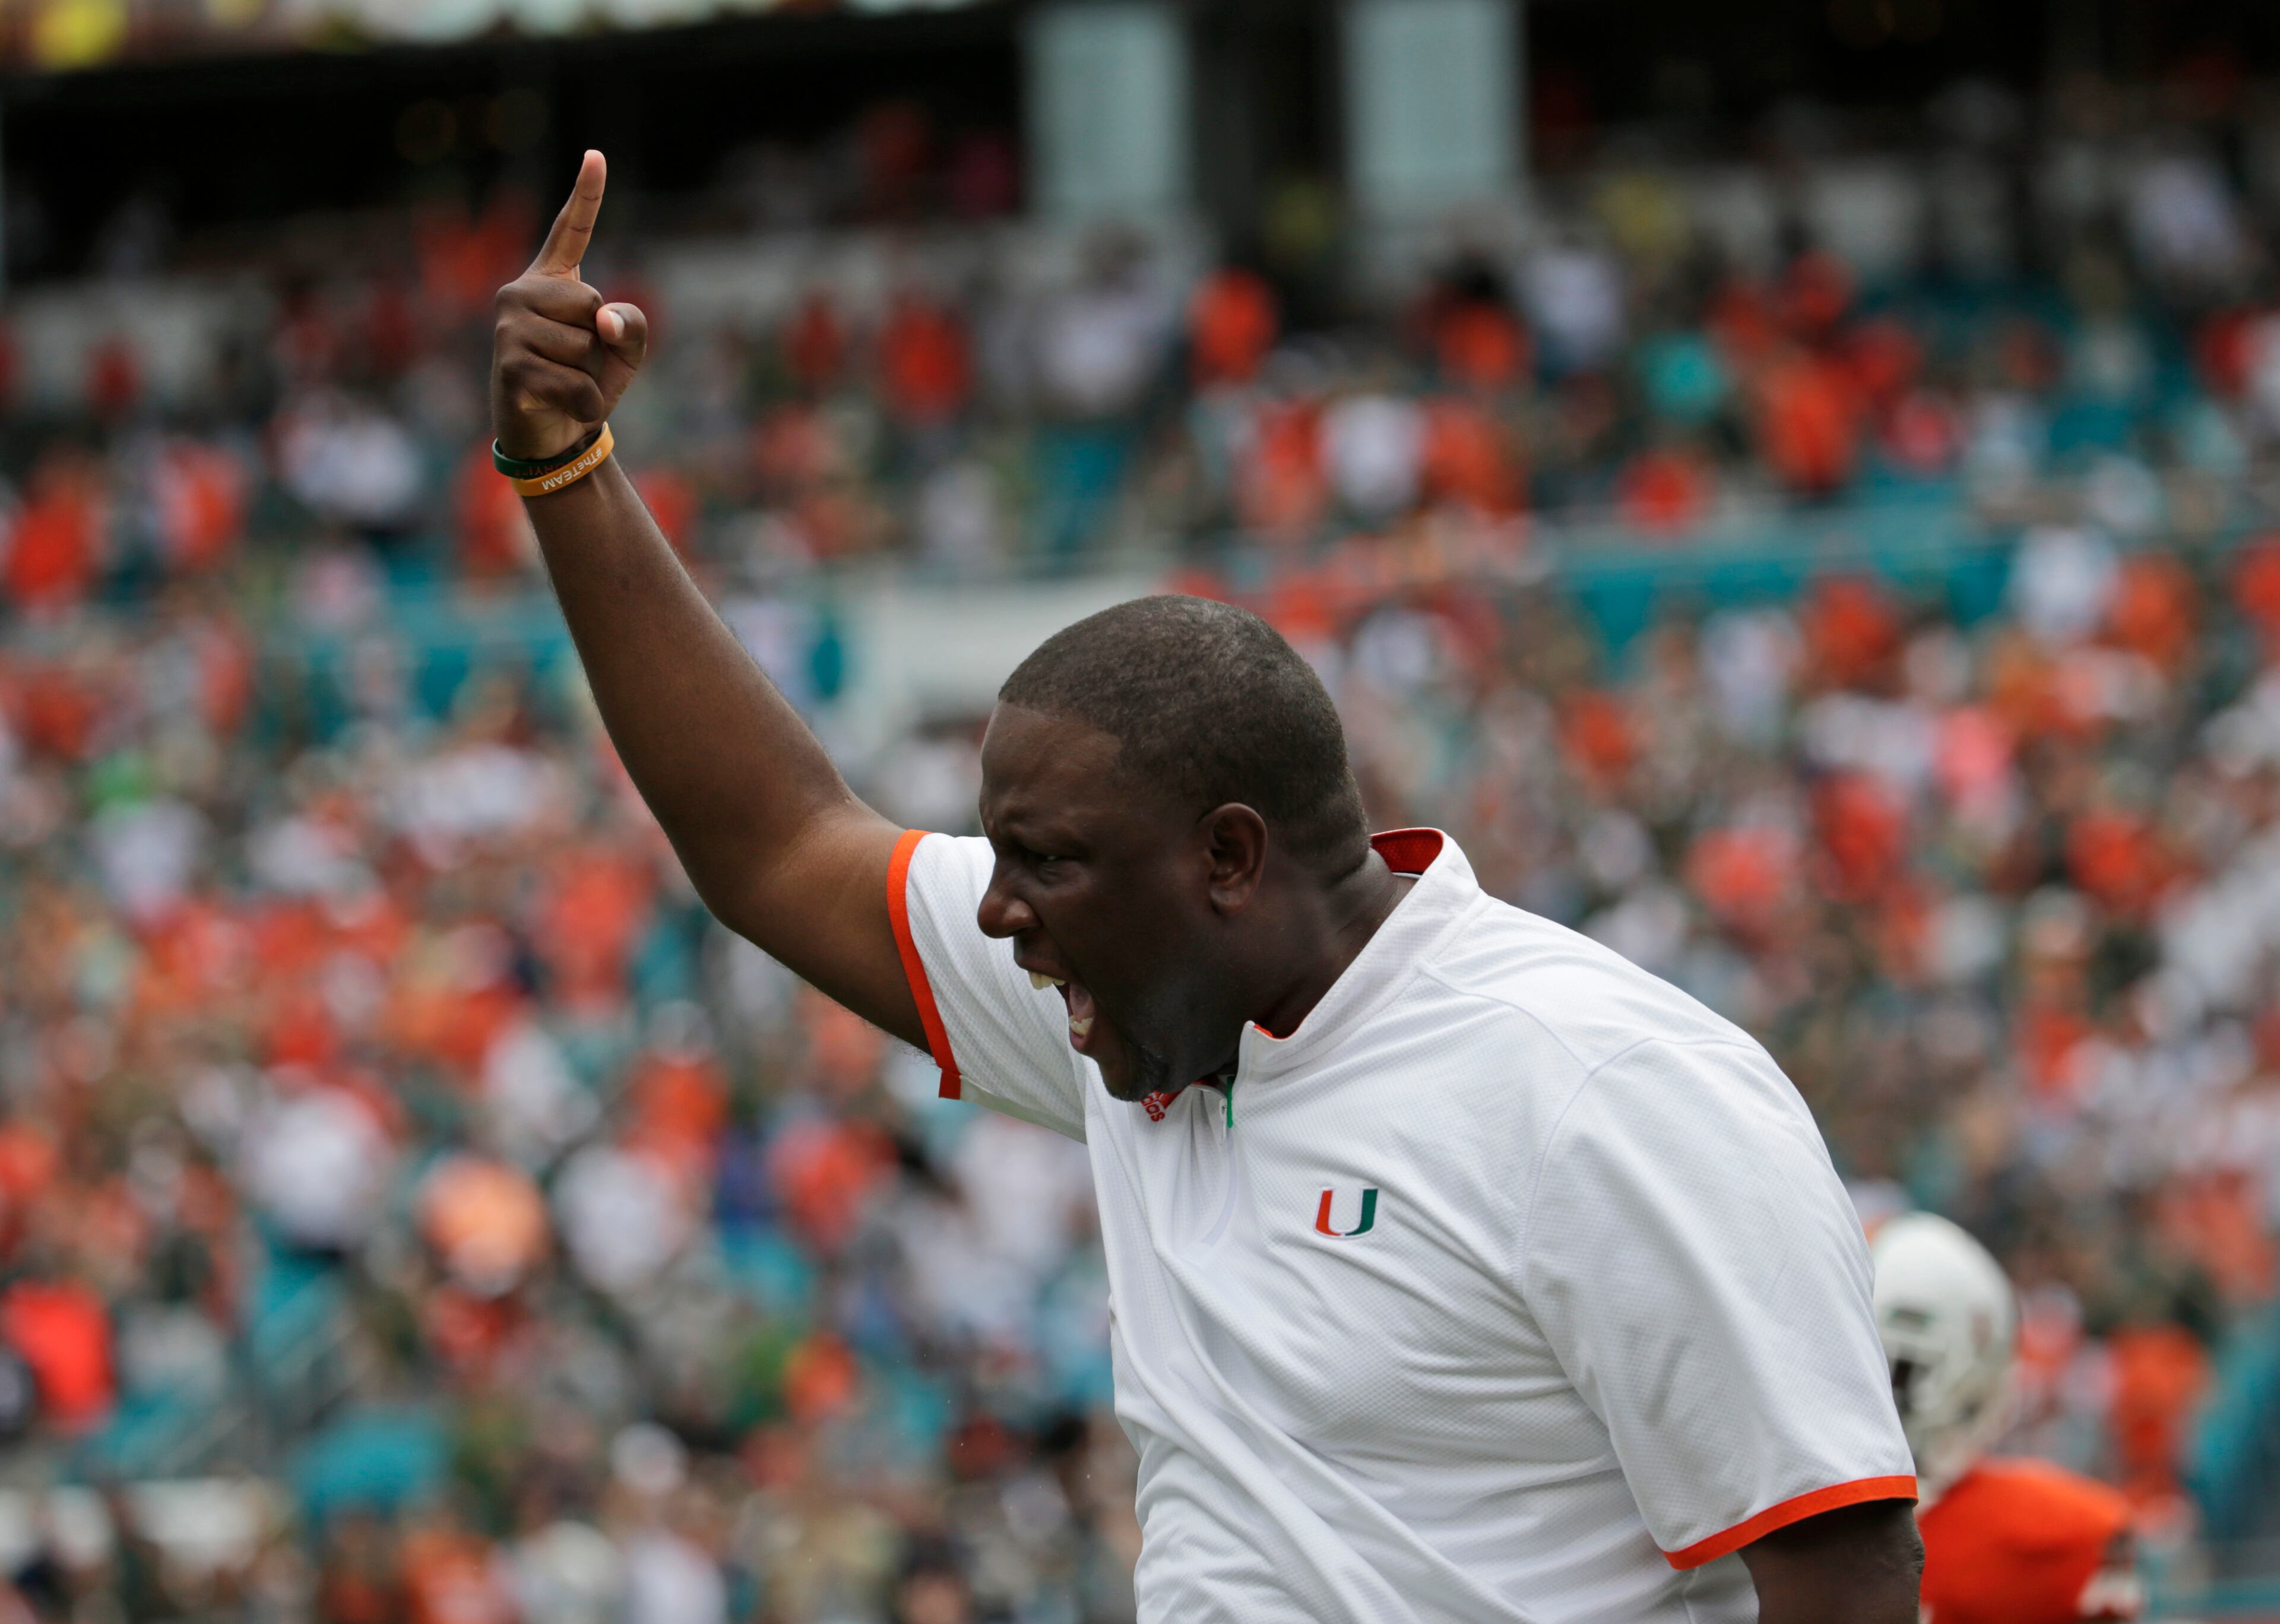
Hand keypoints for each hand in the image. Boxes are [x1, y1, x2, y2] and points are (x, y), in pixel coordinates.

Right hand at [491, 150, 649, 461]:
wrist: (550, 435)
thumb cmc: (583, 384)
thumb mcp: (622, 353)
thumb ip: (631, 325)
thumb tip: (603, 320)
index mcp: (551, 281)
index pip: (572, 232)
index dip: (586, 194)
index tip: (596, 156)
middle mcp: (520, 292)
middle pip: (591, 302)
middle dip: (597, 342)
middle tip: (573, 362)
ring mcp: (509, 326)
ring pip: (582, 344)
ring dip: (588, 375)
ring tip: (563, 382)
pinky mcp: (509, 364)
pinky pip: (573, 383)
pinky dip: (585, 404)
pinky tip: (564, 406)